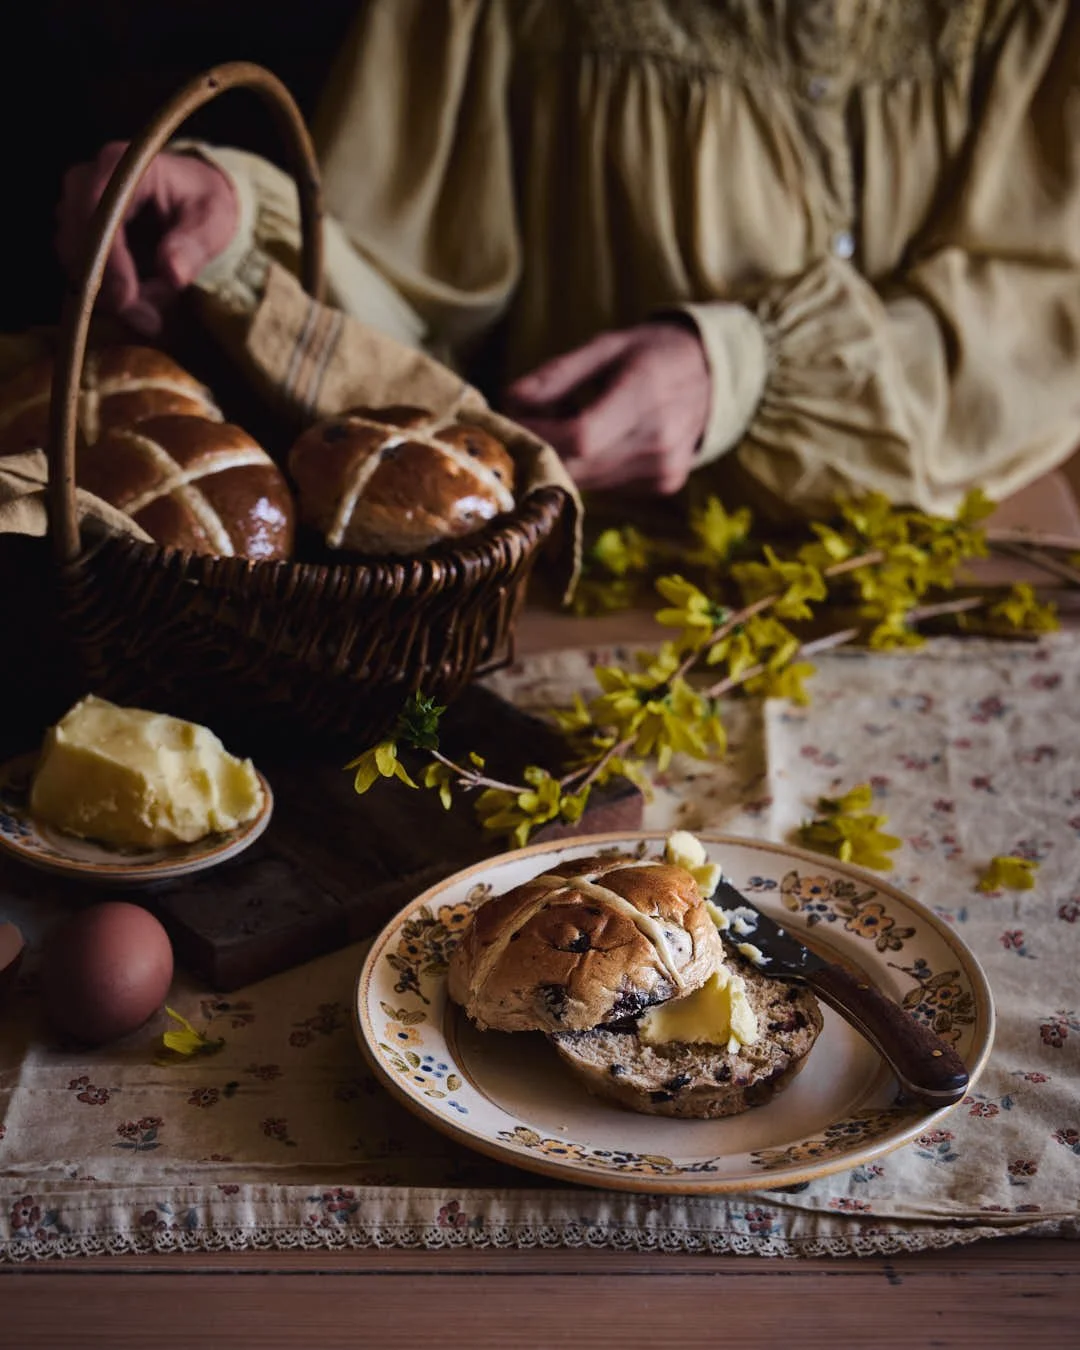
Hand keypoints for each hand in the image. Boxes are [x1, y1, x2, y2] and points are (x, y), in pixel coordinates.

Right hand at [55, 141, 238, 337]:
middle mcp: (87, 180)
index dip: (109, 259)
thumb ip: (194, 244)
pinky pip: (81, 273)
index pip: (99, 213)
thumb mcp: (213, 221)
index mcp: (122, 166)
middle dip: (112, 288)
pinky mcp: (76, 233)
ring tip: (156, 311)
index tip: (127, 297)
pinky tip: (143, 304)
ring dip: (113, 297)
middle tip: (151, 320)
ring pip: (76, 263)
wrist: (194, 198)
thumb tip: (171, 273)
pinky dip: (110, 296)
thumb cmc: (204, 203)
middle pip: (79, 242)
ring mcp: (76, 207)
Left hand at [502, 321, 710, 493]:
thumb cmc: (652, 353)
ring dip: (564, 462)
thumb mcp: (606, 346)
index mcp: (645, 395)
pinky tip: (594, 445)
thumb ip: (557, 374)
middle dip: (542, 451)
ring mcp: (664, 469)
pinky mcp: (664, 484)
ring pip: (589, 482)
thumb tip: (509, 399)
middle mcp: (659, 440)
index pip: (579, 436)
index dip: (538, 435)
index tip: (512, 421)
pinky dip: (590, 469)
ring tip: (560, 430)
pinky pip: (608, 487)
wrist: (715, 374)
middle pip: (579, 466)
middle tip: (524, 427)